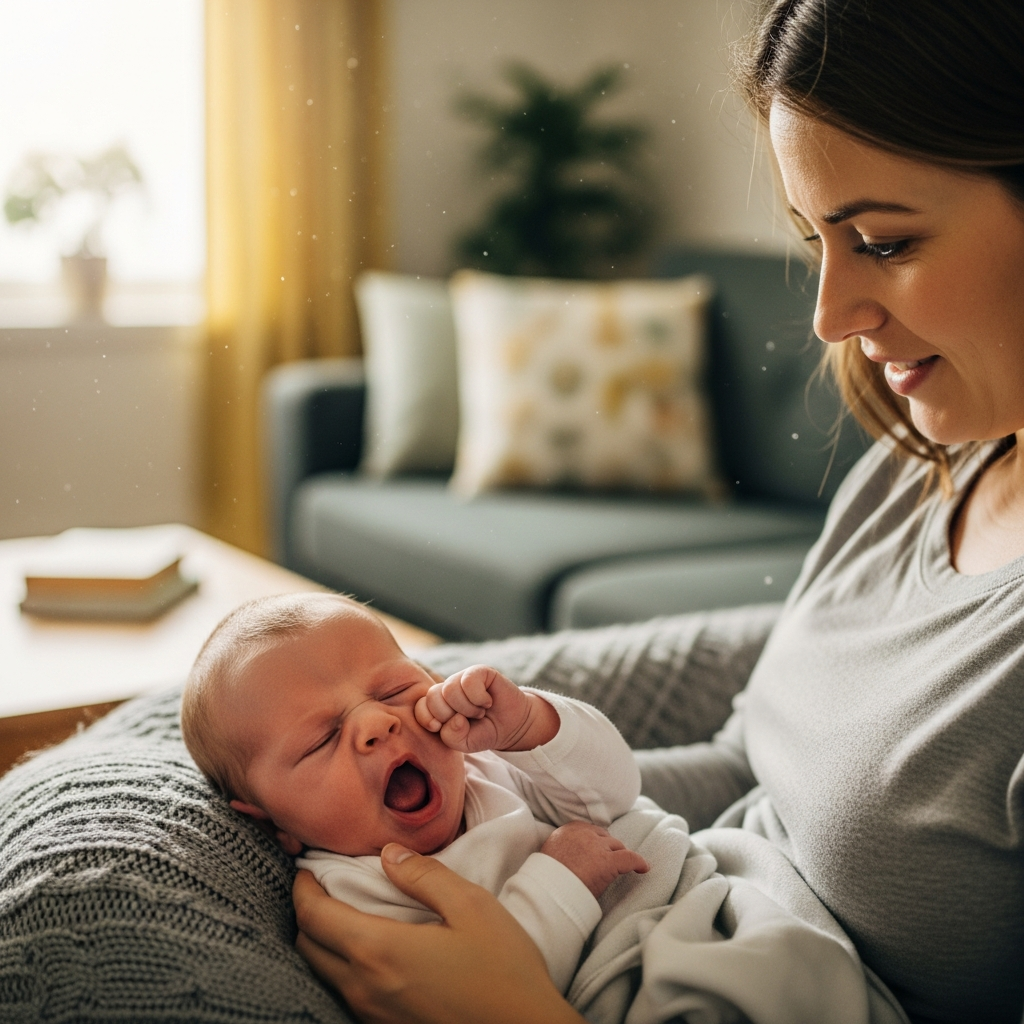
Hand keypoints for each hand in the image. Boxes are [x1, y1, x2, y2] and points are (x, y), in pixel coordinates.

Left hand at [293, 848, 584, 1023]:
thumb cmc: (504, 970)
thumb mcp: (472, 906)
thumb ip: (425, 876)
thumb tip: (388, 853)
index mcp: (379, 951)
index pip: (314, 917)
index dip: (302, 888)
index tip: (308, 867)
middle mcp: (364, 988)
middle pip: (307, 947)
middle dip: (307, 913)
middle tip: (322, 887)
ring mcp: (372, 1015)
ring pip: (324, 974)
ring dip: (322, 942)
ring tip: (344, 914)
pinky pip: (346, 994)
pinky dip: (342, 966)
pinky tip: (371, 951)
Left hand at [414, 664, 559, 752]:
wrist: (512, 725)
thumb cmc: (484, 733)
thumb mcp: (464, 744)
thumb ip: (452, 737)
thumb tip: (455, 719)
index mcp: (438, 706)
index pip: (420, 706)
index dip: (428, 718)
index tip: (440, 728)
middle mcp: (447, 689)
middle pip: (433, 697)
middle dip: (450, 715)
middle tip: (468, 720)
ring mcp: (462, 678)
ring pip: (450, 690)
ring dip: (468, 708)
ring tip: (479, 712)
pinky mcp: (479, 671)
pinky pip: (469, 681)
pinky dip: (479, 698)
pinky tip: (487, 702)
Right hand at [541, 821, 649, 899]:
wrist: (547, 889)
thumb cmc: (547, 876)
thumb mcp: (551, 852)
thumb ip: (564, 847)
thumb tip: (572, 854)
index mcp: (569, 829)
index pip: (590, 830)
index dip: (597, 842)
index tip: (598, 850)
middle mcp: (585, 834)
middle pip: (605, 837)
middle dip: (608, 848)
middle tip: (607, 862)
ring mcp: (598, 847)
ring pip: (617, 846)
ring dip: (618, 856)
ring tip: (621, 868)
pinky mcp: (609, 862)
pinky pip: (630, 858)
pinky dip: (638, 862)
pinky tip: (643, 868)